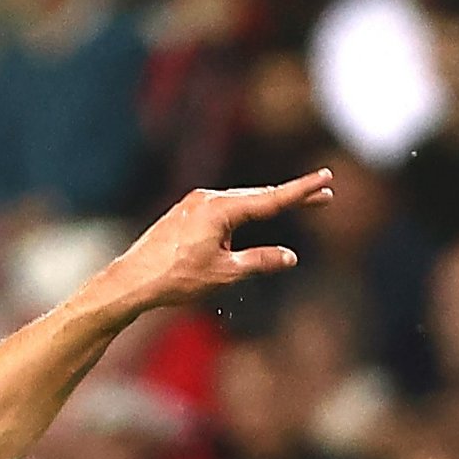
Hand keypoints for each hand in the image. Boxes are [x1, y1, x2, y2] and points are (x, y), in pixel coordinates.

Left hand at [94, 171, 334, 316]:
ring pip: (241, 202)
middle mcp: (207, 198)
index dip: (302, 191)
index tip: (326, 178)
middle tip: (325, 193)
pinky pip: (223, 208)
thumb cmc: (176, 278)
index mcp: (220, 209)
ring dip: (268, 205)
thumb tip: (290, 257)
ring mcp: (194, 202)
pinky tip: (252, 220)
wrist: (132, 281)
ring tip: (297, 203)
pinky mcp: (186, 212)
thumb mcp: (224, 273)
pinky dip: (244, 213)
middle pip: (259, 196)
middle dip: (292, 196)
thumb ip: (260, 261)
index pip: (271, 199)